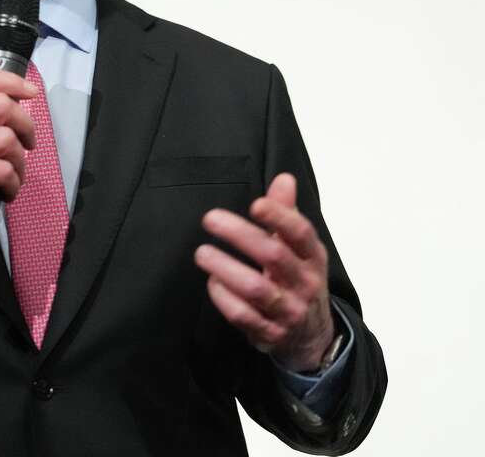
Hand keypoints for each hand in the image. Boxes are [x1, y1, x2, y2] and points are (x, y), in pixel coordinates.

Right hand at [0, 68, 36, 264]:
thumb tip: (9, 112)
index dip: (11, 81)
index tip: (30, 92)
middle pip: (2, 105)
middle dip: (26, 125)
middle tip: (28, 144)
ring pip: (8, 139)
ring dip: (20, 161)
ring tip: (13, 176)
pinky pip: (5, 170)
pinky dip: (12, 184)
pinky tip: (5, 192)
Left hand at [194, 173, 334, 371]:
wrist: (312, 338)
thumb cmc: (298, 281)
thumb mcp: (301, 250)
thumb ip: (288, 214)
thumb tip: (284, 178)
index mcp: (313, 259)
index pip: (301, 234)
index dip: (280, 217)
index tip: (255, 204)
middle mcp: (304, 284)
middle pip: (274, 256)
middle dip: (240, 235)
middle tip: (210, 218)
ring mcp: (289, 311)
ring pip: (256, 289)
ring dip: (225, 268)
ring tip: (202, 253)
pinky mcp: (270, 333)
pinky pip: (244, 316)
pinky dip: (224, 298)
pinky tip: (212, 282)